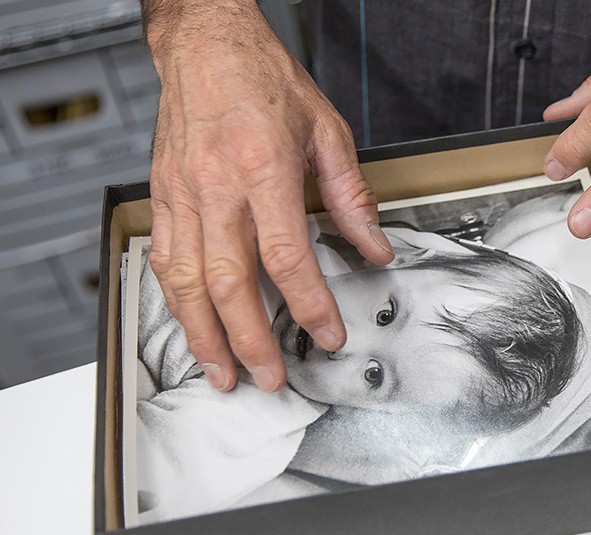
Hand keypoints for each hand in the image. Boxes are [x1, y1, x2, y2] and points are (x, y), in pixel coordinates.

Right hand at [144, 1, 393, 391]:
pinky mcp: (162, 196)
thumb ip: (352, 197)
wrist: (208, 46)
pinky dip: (176, 301)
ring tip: (223, 372)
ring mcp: (183, 195)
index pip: (288, 256)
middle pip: (230, 283)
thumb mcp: (327, 131)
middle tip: (268, 378)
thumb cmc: (264, 82)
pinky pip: (164, 259)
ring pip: (187, 282)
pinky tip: (191, 326)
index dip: (309, 304)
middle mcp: (218, 188)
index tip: (326, 334)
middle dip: (250, 340)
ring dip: (205, 336)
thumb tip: (375, 247)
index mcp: (264, 170)